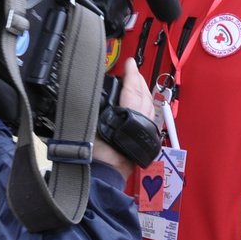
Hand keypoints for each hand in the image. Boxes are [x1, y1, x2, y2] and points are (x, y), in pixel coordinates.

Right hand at [93, 59, 155, 177]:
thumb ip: (93, 105)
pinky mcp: (146, 140)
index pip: (133, 89)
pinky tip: (138, 104)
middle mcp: (142, 123)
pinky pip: (148, 116)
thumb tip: (92, 90)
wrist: (105, 176)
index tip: (129, 63)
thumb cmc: (97, 155)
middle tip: (131, 71)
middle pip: (144, 95)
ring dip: (142, 92)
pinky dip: (144, 105)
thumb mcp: (91, 125)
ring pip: (149, 106)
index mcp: (130, 116)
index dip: (131, 74)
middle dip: (138, 81)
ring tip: (135, 84)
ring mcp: (146, 132)